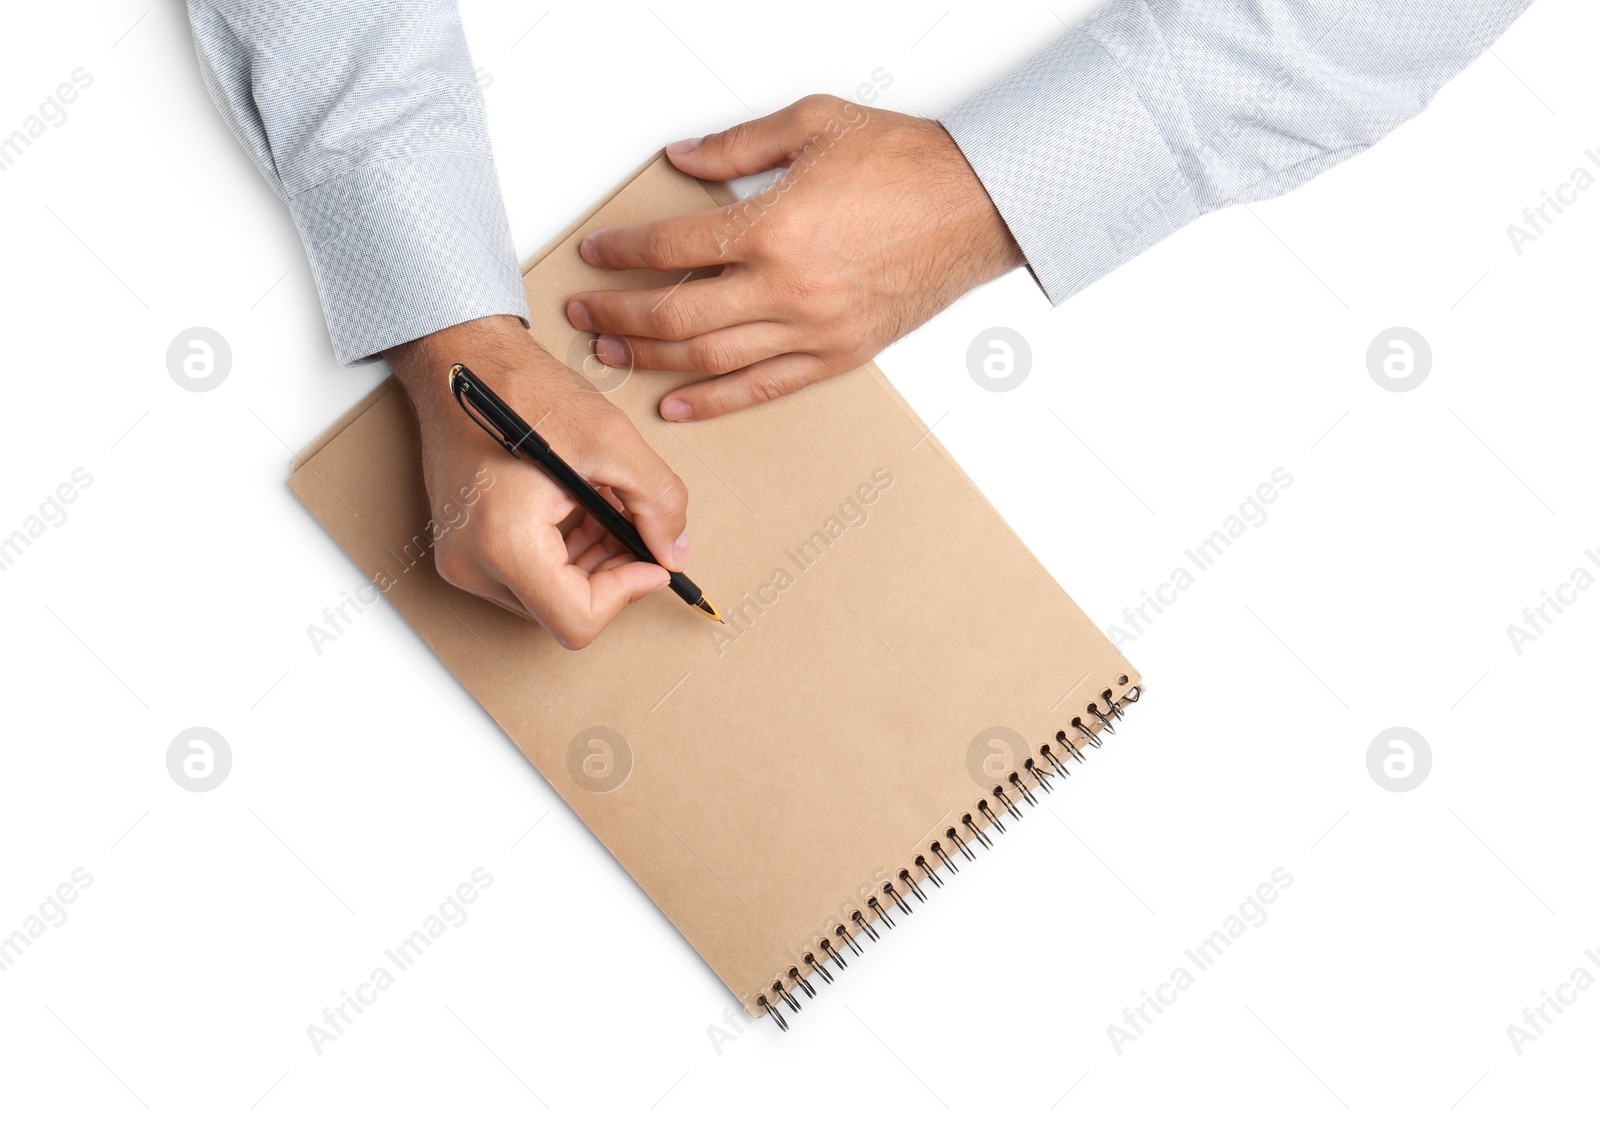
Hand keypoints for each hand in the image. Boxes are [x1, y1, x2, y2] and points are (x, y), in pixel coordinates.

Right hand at [385, 316, 689, 648]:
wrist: (462, 359)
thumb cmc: (523, 389)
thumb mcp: (612, 441)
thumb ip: (657, 503)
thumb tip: (673, 553)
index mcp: (503, 543)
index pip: (576, 621)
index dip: (626, 594)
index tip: (653, 562)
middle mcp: (472, 563)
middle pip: (563, 612)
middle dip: (613, 575)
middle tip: (640, 529)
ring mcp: (461, 559)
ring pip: (548, 597)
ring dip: (593, 564)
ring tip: (614, 511)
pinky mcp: (463, 548)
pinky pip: (526, 576)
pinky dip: (566, 553)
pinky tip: (586, 511)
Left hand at [566, 95, 1024, 420]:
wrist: (978, 206)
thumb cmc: (907, 164)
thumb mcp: (814, 124)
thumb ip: (738, 145)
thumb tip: (683, 160)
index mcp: (773, 227)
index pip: (671, 248)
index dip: (622, 253)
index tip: (595, 254)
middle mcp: (786, 288)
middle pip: (676, 315)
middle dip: (617, 316)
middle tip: (583, 316)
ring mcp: (811, 330)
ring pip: (709, 359)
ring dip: (651, 360)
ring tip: (612, 354)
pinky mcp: (836, 355)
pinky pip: (762, 388)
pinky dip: (713, 402)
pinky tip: (676, 404)